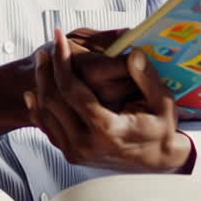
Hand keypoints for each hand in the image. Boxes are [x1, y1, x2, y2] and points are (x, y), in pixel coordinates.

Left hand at [26, 29, 191, 172]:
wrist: (157, 162)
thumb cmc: (161, 129)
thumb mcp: (163, 104)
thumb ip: (147, 78)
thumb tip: (134, 54)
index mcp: (107, 130)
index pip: (72, 90)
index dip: (63, 61)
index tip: (58, 38)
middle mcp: (86, 144)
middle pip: (52, 101)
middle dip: (46, 71)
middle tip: (46, 48)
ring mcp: (76, 152)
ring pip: (45, 113)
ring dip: (41, 86)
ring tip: (44, 64)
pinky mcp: (71, 155)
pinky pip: (47, 127)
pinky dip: (39, 107)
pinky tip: (37, 90)